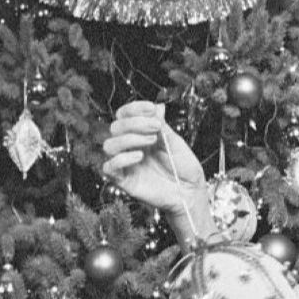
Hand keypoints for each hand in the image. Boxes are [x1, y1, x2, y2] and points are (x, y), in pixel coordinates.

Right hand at [101, 100, 209, 236]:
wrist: (190, 192)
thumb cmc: (184, 168)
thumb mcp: (176, 142)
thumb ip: (163, 126)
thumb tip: (156, 106)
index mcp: (141, 134)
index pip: (124, 115)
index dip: (133, 108)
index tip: (150, 109)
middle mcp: (130, 147)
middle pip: (115, 127)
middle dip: (135, 123)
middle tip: (156, 128)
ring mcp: (125, 163)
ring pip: (109, 145)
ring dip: (129, 138)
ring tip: (151, 141)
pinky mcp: (123, 180)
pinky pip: (108, 168)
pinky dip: (121, 159)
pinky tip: (140, 157)